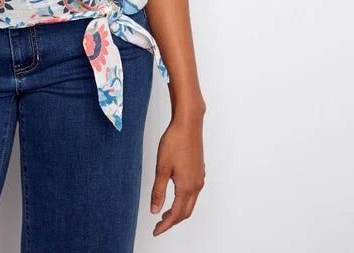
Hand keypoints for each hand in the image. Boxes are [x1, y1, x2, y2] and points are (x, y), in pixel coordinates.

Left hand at [150, 114, 205, 235]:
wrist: (188, 123)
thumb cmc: (175, 141)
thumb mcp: (162, 167)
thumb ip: (158, 191)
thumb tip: (155, 210)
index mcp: (187, 186)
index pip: (177, 214)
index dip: (166, 225)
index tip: (156, 231)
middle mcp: (196, 184)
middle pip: (186, 211)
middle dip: (173, 221)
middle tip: (159, 224)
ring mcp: (199, 177)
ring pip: (190, 202)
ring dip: (179, 210)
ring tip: (165, 212)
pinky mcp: (199, 170)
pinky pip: (193, 192)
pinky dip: (184, 199)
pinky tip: (175, 195)